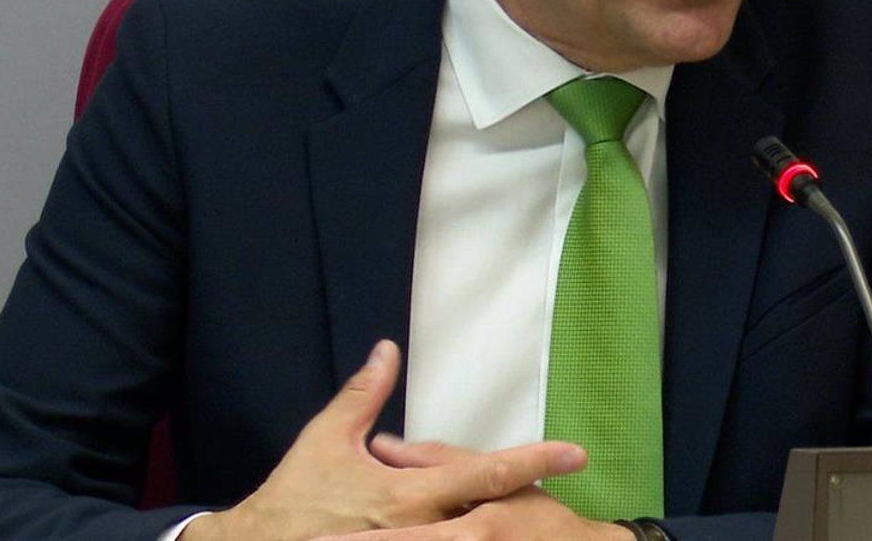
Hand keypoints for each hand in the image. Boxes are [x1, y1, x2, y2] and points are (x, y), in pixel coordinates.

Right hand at [181, 341, 587, 540]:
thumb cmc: (296, 496)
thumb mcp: (328, 438)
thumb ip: (364, 394)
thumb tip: (387, 350)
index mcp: (410, 496)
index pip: (486, 473)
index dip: (534, 461)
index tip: (575, 452)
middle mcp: (422, 527)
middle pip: (493, 509)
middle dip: (531, 495)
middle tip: (565, 474)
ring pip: (474, 530)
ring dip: (501, 514)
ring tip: (534, 500)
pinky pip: (448, 540)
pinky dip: (466, 526)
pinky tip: (479, 517)